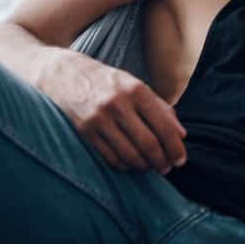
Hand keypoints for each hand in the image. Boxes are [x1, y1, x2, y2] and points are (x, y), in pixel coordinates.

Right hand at [40, 49, 186, 172]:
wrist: (63, 75)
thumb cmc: (106, 82)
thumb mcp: (135, 85)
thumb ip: (160, 108)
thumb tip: (181, 134)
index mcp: (136, 90)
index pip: (163, 126)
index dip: (175, 147)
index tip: (181, 159)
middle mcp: (118, 104)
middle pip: (149, 144)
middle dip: (162, 161)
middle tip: (166, 168)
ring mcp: (99, 119)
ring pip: (130, 155)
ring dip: (144, 166)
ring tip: (149, 167)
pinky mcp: (85, 132)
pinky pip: (111, 158)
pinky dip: (124, 165)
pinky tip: (130, 163)